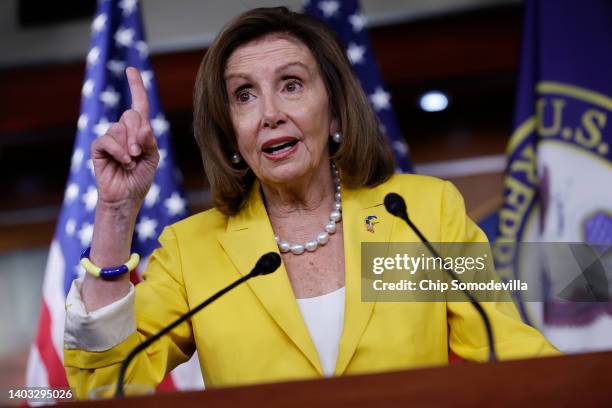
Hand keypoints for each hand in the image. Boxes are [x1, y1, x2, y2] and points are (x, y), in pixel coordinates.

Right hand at [91, 67, 158, 209]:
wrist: (127, 197)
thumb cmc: (141, 178)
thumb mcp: (153, 159)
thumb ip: (150, 142)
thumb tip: (143, 127)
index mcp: (140, 131)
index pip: (139, 104)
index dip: (136, 86)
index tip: (131, 69)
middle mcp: (124, 131)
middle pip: (131, 115)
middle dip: (138, 134)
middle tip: (139, 153)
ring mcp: (111, 138)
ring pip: (119, 127)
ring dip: (128, 146)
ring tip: (131, 162)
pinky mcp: (99, 147)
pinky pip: (108, 139)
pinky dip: (118, 151)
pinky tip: (123, 162)